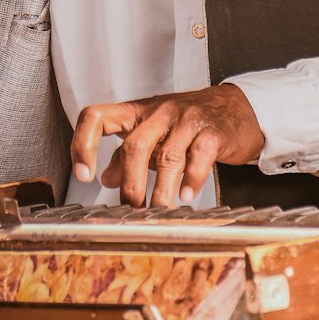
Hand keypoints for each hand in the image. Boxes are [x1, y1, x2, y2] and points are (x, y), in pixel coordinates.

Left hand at [71, 85, 264, 207]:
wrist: (235, 107)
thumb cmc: (188, 122)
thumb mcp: (152, 133)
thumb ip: (126, 154)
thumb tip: (104, 177)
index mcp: (136, 112)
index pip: (97, 117)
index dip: (84, 144)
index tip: (83, 174)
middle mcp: (158, 112)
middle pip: (134, 146)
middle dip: (130, 184)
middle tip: (131, 210)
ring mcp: (187, 120)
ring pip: (167, 156)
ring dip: (160, 190)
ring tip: (158, 212)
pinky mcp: (213, 132)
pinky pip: (199, 156)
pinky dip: (192, 180)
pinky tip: (186, 196)